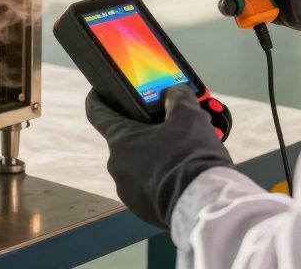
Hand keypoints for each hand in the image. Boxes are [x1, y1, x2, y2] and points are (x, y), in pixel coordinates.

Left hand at [85, 86, 232, 227]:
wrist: (203, 204)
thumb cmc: (191, 157)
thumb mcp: (189, 116)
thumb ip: (178, 98)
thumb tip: (174, 93)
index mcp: (121, 140)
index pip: (98, 113)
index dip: (98, 99)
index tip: (97, 93)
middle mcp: (117, 166)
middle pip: (126, 141)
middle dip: (145, 132)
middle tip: (168, 128)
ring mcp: (127, 190)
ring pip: (138, 165)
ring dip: (154, 158)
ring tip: (181, 155)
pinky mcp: (141, 208)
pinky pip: (147, 187)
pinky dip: (160, 180)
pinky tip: (180, 176)